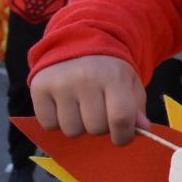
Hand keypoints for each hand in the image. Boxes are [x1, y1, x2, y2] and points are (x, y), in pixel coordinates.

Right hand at [31, 55, 146, 145]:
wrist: (78, 44)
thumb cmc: (109, 71)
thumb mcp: (130, 84)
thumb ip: (137, 109)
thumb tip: (143, 130)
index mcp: (113, 77)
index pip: (120, 118)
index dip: (124, 135)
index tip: (122, 137)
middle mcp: (85, 79)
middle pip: (96, 128)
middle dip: (101, 127)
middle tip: (100, 112)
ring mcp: (60, 84)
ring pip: (72, 130)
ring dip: (79, 126)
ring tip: (82, 108)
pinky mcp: (39, 89)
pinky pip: (50, 125)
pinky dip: (58, 122)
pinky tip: (64, 106)